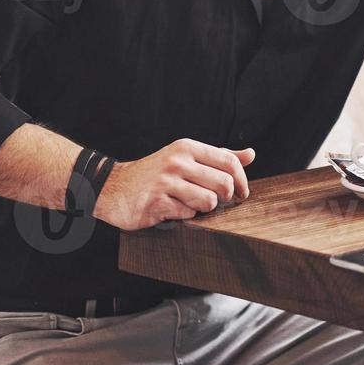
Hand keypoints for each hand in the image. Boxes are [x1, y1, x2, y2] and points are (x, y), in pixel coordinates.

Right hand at [93, 139, 252, 230]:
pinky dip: (185, 216)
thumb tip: (251, 154)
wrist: (112, 187)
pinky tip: (172, 209)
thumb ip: (219, 156)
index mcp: (187, 148)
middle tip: (216, 201)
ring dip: (204, 208)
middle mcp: (177, 162)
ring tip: (190, 203)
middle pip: (224, 184)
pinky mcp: (155, 203)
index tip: (241, 193)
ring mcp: (165, 182)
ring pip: (209, 202)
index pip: (230, 162)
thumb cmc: (156, 173)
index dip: (242, 181)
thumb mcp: (186, 157)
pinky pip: (188, 214)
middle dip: (226, 198)